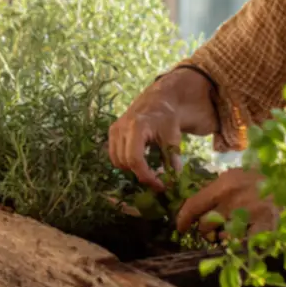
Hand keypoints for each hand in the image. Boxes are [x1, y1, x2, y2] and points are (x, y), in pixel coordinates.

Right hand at [109, 68, 219, 191]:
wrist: (158, 101)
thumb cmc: (166, 118)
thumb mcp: (173, 138)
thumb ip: (172, 160)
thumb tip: (173, 182)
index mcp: (137, 127)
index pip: (134, 159)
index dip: (146, 176)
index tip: (160, 185)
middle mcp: (121, 128)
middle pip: (125, 162)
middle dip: (141, 174)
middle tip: (157, 179)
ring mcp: (114, 129)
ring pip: (117, 161)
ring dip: (131, 169)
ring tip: (148, 168)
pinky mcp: (112, 132)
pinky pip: (114, 155)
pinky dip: (125, 162)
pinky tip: (139, 160)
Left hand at [176, 167, 279, 237]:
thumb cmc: (260, 179)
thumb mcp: (234, 177)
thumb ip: (215, 191)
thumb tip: (194, 208)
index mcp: (223, 185)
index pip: (194, 205)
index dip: (184, 219)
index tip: (180, 227)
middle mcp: (233, 200)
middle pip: (205, 225)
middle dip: (205, 229)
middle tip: (212, 228)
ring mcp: (249, 216)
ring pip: (222, 237)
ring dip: (223, 236)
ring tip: (232, 228)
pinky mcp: (264, 228)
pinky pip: (242, 244)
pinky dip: (240, 244)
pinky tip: (244, 238)